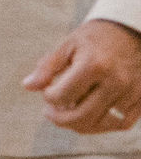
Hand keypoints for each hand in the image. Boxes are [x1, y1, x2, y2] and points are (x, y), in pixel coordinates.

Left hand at [24, 19, 140, 133]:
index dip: (48, 97)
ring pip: (101, 124)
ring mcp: (131, 93)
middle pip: (82, 116)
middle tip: (50, 113)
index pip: (62, 96)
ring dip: (80, 125)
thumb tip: (28, 86)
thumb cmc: (93, 39)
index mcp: (93, 65)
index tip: (47, 90)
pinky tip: (90, 116)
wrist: (129, 33)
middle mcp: (115, 81)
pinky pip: (122, 124)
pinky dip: (102, 125)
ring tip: (68, 113)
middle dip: (60, 119)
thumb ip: (47, 67)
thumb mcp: (67, 46)